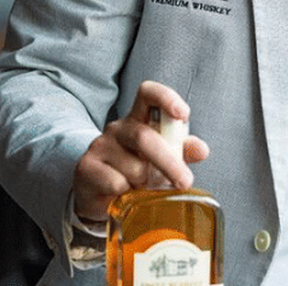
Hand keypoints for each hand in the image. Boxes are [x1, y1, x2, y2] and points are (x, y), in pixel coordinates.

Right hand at [73, 81, 208, 221]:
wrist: (96, 191)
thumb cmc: (135, 167)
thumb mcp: (161, 156)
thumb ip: (182, 150)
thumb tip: (202, 150)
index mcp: (138, 117)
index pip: (148, 93)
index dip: (166, 98)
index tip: (183, 115)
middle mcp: (118, 127)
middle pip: (145, 137)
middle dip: (169, 162)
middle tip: (185, 181)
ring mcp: (100, 146)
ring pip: (133, 167)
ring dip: (145, 183)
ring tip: (142, 187)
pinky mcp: (86, 168)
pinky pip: (116, 183)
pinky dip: (128, 194)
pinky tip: (123, 194)